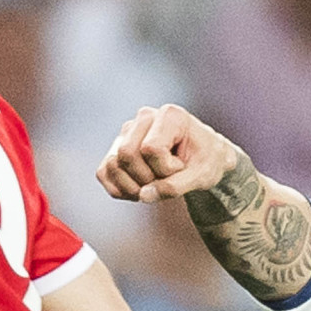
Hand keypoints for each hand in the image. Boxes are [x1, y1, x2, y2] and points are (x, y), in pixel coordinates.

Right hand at [98, 103, 243, 202]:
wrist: (204, 158)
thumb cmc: (206, 161)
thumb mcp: (202, 176)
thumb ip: (175, 186)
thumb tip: (144, 195)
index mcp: (170, 115)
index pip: (150, 149)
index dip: (166, 169)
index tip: (182, 168)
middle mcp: (144, 117)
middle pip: (126, 154)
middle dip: (147, 177)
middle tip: (168, 178)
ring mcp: (127, 132)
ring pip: (113, 164)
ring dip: (134, 186)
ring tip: (156, 184)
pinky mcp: (116, 148)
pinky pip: (103, 173)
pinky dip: (120, 189)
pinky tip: (141, 189)